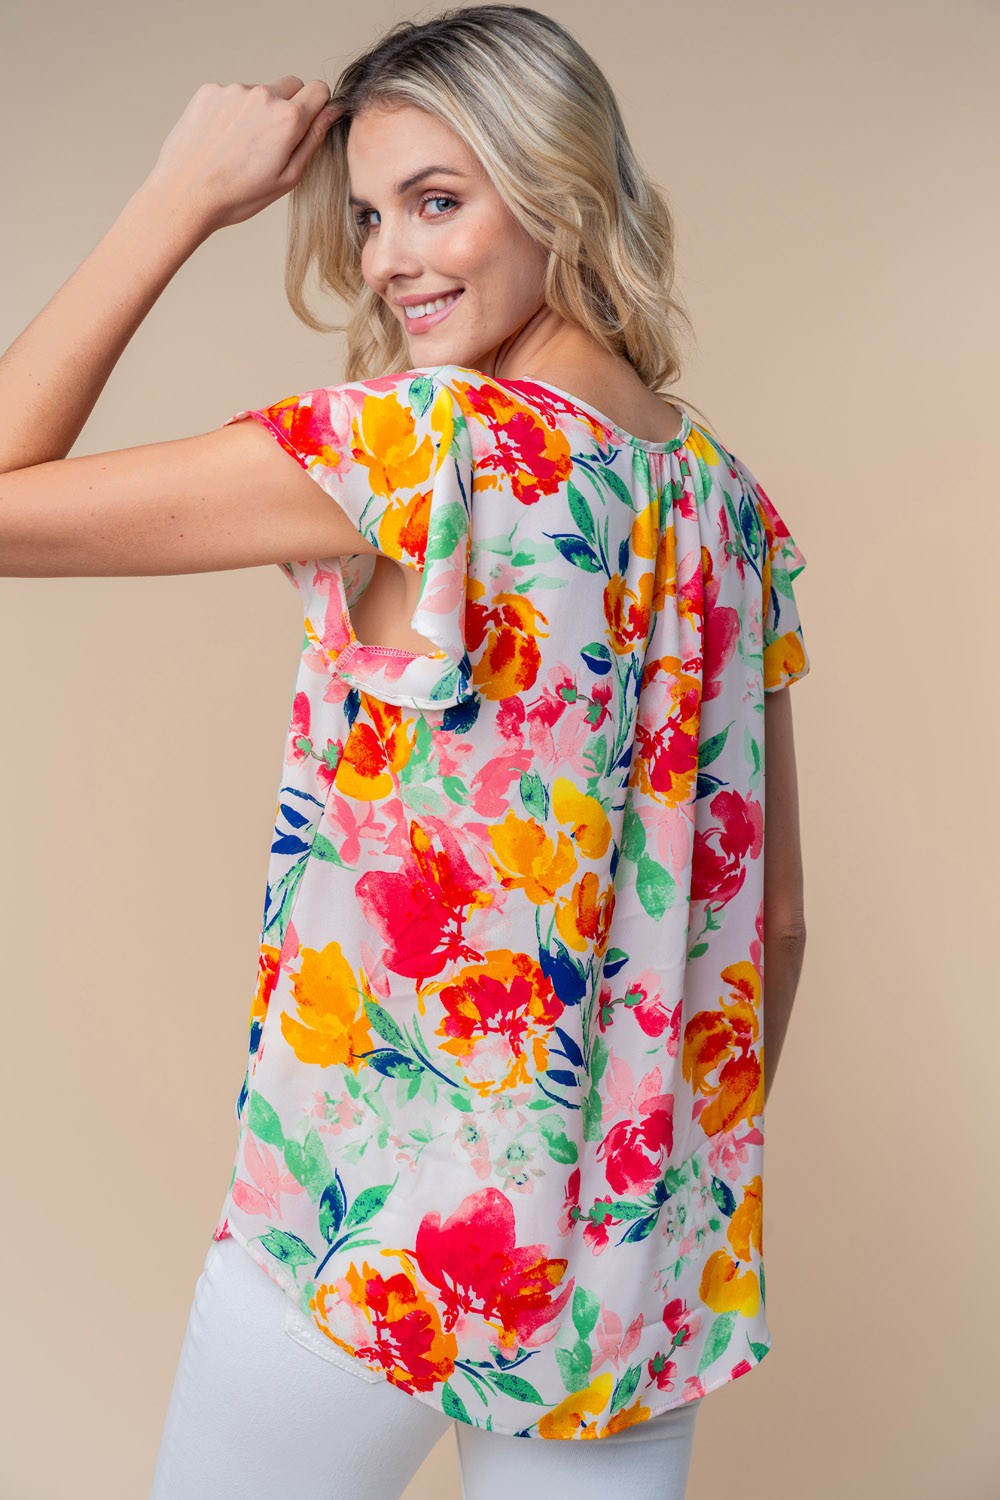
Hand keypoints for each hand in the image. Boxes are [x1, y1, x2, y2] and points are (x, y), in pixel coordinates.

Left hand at [144, 77, 342, 233]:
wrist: (185, 194)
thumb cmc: (237, 196)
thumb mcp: (287, 178)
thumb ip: (313, 139)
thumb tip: (332, 112)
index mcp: (287, 119)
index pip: (319, 90)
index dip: (317, 108)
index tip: (306, 125)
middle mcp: (262, 96)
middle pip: (291, 85)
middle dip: (289, 107)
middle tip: (272, 142)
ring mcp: (233, 90)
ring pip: (259, 92)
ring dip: (257, 112)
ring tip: (240, 147)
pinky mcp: (210, 91)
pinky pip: (232, 95)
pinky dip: (232, 112)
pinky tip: (222, 140)